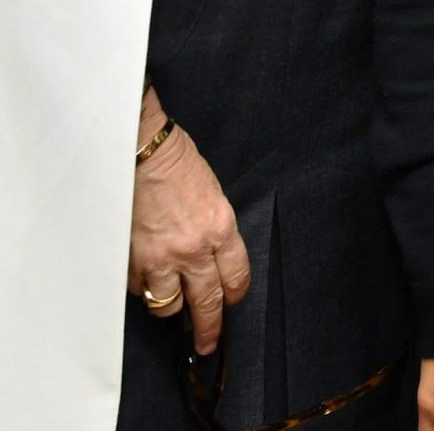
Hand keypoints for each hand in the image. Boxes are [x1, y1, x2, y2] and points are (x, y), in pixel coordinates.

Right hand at [128, 95, 249, 355]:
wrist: (144, 154)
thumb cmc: (180, 165)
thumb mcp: (212, 195)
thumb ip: (213, 230)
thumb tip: (210, 256)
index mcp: (221, 228)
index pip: (236, 275)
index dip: (235, 294)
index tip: (232, 302)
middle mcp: (194, 249)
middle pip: (207, 301)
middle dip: (209, 327)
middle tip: (209, 343)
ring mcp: (161, 258)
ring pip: (169, 305)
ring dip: (171, 307)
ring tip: (172, 304)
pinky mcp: (133, 262)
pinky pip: (140, 289)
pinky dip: (143, 287)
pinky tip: (146, 275)